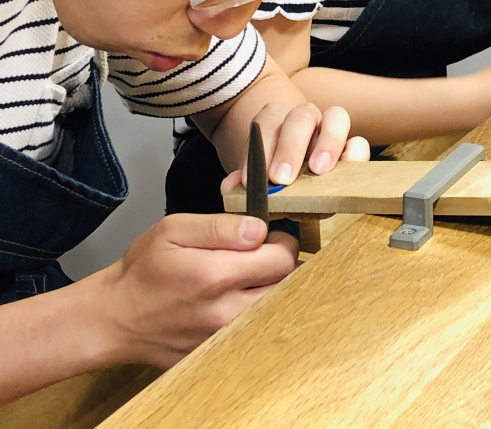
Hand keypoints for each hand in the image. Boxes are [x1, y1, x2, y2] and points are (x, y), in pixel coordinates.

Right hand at [97, 212, 296, 368]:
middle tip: (263, 253)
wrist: (115, 317)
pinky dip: (255, 312)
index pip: (281, 259)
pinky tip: (236, 298)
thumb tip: (258, 228)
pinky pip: (254, 330)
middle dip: (281, 265)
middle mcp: (224, 312)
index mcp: (214, 276)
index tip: (270, 236)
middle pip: (286, 286)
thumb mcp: (173, 230)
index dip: (281, 242)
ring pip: (274, 310)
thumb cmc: (142, 270)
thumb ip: (220, 227)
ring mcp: (223, 338)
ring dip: (272, 289)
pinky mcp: (219, 353)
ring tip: (251, 275)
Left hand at [223, 103, 369, 189]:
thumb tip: (231, 187)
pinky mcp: (353, 150)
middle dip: (290, 147)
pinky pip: (359, 143)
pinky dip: (354, 155)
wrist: (294, 181)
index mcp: (277, 121)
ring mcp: (331, 131)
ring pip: (336, 117)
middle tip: (280, 178)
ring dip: (327, 143)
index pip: (267, 122)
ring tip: (318, 170)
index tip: (251, 181)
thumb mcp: (255, 180)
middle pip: (301, 117)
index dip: (259, 149)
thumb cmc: (273, 177)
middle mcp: (306, 120)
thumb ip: (242, 182)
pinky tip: (343, 173)